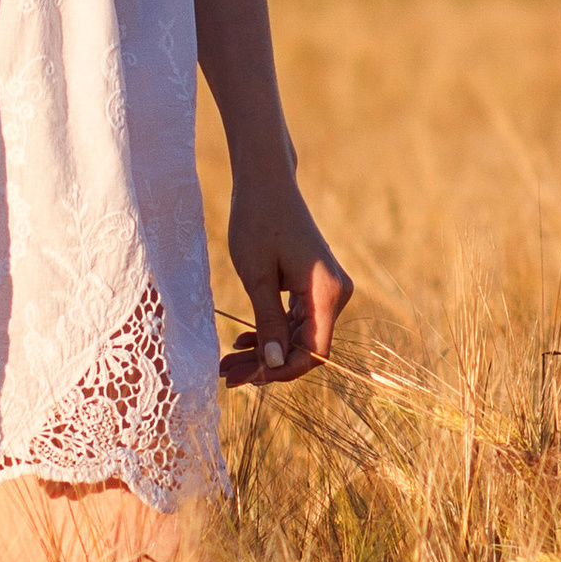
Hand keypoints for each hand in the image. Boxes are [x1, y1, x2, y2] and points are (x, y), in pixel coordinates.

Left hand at [218, 174, 351, 386]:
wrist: (266, 182)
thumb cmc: (258, 221)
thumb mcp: (257, 275)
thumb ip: (267, 321)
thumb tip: (273, 365)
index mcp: (327, 292)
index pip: (313, 351)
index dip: (282, 371)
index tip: (246, 379)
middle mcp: (335, 294)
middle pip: (304, 347)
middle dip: (266, 365)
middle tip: (225, 376)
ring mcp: (326, 290)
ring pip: (297, 337)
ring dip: (264, 352)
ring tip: (227, 364)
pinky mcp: (314, 286)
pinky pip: (295, 321)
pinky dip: (270, 332)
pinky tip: (242, 342)